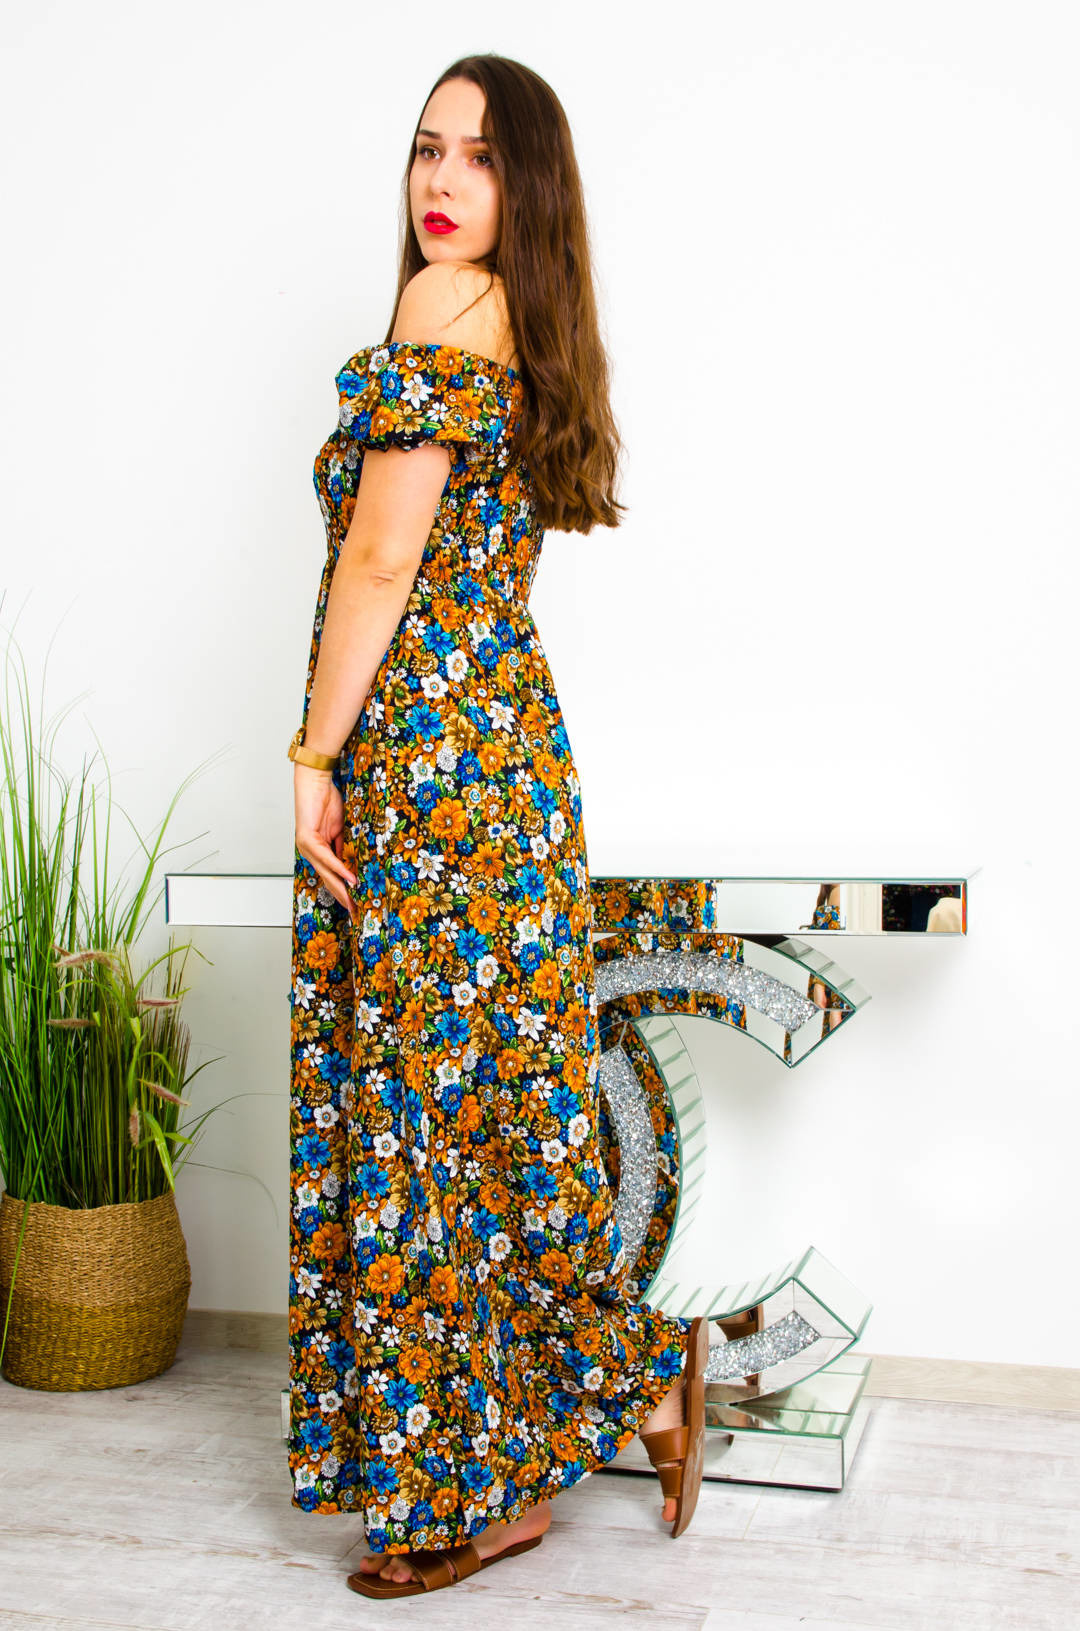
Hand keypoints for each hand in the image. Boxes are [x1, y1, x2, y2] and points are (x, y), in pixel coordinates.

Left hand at [294, 764, 356, 919]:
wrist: (315, 783)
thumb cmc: (327, 801)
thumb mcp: (340, 828)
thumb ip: (343, 846)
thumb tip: (352, 863)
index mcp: (317, 850)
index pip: (329, 875)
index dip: (341, 889)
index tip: (353, 902)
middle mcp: (309, 851)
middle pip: (327, 879)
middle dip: (341, 896)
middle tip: (354, 910)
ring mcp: (306, 847)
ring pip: (326, 873)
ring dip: (340, 888)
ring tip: (352, 901)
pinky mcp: (307, 840)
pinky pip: (326, 858)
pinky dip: (339, 869)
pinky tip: (349, 878)